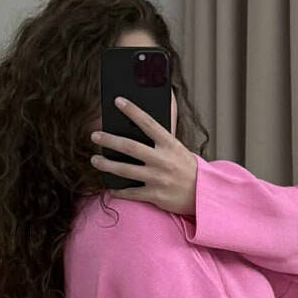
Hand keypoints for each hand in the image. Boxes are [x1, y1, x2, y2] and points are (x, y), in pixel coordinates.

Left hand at [89, 97, 198, 215]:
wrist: (203, 195)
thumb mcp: (178, 148)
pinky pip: (131, 193)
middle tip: (94, 136)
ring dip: (106, 164)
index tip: (117, 101)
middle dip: (109, 140)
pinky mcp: (155, 195)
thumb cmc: (187, 169)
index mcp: (170, 144)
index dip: (132, 110)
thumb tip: (149, 118)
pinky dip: (118, 191)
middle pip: (129, 147)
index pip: (148, 122)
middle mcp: (162, 160)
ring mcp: (158, 178)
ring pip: (125, 170)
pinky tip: (109, 187)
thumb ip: (162, 137)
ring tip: (94, 160)